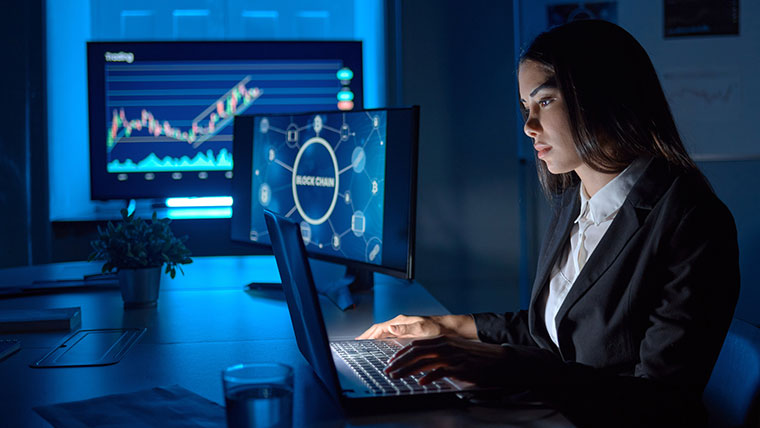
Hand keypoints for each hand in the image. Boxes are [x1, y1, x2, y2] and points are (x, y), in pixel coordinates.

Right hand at [355, 314, 475, 339]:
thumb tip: (390, 328)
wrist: (451, 329)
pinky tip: (382, 345)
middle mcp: (401, 323)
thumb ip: (405, 328)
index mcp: (401, 321)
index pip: (379, 327)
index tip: (359, 340)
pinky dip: (383, 340)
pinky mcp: (409, 334)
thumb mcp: (422, 329)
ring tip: (366, 343)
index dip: (368, 334)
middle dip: (368, 335)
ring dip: (374, 337)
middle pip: (379, 329)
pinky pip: (391, 337)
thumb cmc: (438, 328)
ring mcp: (404, 328)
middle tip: (358, 342)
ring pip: (384, 333)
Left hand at [384, 335, 561, 387]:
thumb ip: (439, 357)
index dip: (401, 353)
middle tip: (388, 371)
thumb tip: (422, 367)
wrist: (499, 360)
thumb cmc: (476, 358)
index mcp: (442, 341)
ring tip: (397, 377)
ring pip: (423, 360)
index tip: (391, 361)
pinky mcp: (459, 366)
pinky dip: (428, 377)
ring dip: (407, 370)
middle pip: (415, 352)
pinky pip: (439, 371)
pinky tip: (420, 383)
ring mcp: (451, 355)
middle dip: (399, 362)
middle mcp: (444, 345)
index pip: (416, 345)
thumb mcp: (455, 353)